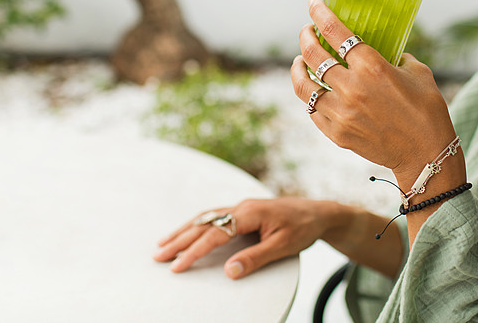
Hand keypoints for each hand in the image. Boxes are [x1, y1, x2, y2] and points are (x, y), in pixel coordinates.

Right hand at [153, 198, 331, 279]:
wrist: (319, 212)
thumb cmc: (303, 228)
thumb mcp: (283, 247)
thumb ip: (256, 258)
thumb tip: (229, 271)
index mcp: (250, 213)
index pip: (216, 233)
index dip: (195, 251)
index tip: (178, 265)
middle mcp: (242, 206)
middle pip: (205, 223)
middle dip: (180, 240)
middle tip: (158, 256)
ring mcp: (242, 206)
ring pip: (206, 217)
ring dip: (184, 231)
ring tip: (163, 244)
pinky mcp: (243, 210)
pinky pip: (214, 216)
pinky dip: (197, 225)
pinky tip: (188, 231)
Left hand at [291, 0, 457, 178]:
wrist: (426, 154)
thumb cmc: (428, 111)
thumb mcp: (419, 73)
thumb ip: (398, 57)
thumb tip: (387, 50)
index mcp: (372, 67)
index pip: (335, 32)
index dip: (320, 14)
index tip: (313, 4)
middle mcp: (352, 88)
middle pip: (313, 55)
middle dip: (306, 37)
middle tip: (306, 31)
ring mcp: (341, 112)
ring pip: (304, 85)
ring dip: (298, 68)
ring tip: (299, 61)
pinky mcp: (336, 133)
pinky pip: (312, 110)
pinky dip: (310, 96)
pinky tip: (313, 90)